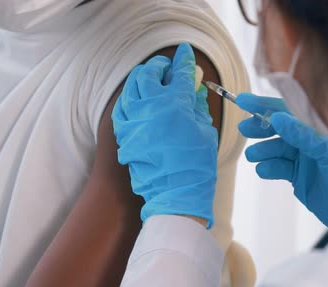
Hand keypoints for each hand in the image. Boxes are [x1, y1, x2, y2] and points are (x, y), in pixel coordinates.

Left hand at [112, 43, 217, 227]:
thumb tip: (194, 86)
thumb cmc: (196, 164)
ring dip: (143, 79)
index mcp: (176, 103)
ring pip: (132, 86)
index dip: (184, 59)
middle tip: (167, 69)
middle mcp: (151, 106)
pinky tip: (137, 100)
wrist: (175, 193)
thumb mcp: (205, 131)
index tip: (185, 52)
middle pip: (149, 72)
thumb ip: (197, 105)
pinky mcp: (123, 133)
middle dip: (160, 67)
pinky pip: (122, 107)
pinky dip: (131, 99)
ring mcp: (134, 119)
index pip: (180, 72)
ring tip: (151, 81)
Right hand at [237, 93, 327, 226]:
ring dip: (262, 150)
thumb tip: (278, 118)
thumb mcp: (327, 153)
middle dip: (260, 127)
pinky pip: (278, 167)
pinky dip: (269, 168)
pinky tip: (263, 170)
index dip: (267, 104)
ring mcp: (303, 157)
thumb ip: (303, 135)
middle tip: (244, 129)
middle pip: (279, 127)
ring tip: (253, 156)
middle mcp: (311, 138)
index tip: (244, 101)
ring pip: (276, 148)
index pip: (290, 108)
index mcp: (320, 126)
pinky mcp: (297, 175)